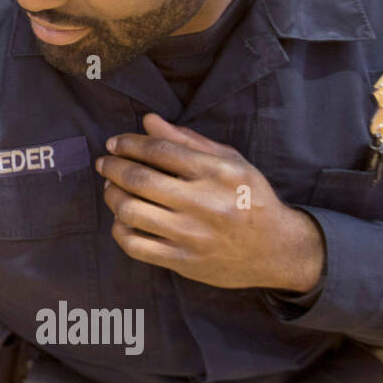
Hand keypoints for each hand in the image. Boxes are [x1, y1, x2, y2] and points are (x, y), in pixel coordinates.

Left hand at [95, 113, 324, 291]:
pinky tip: (123, 219)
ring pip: (131, 212)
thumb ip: (187, 140)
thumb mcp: (229, 161)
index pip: (160, 151)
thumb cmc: (250, 198)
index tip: (114, 143)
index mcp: (219, 173)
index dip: (129, 144)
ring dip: (112, 195)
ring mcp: (193, 236)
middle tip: (104, 163)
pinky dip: (120, 229)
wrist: (278, 249)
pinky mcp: (184, 262)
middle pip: (139, 180)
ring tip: (111, 188)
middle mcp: (205, 204)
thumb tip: (147, 120)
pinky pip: (135, 245)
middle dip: (112, 167)